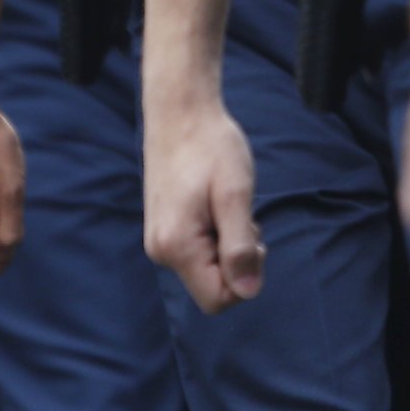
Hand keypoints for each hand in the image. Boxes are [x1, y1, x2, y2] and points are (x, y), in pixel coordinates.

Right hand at [143, 93, 263, 313]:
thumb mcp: (235, 196)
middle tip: (240, 215)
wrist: (180, 111)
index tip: (250, 235)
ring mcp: (159, 240)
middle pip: (212, 285)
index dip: (245, 278)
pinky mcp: (164, 228)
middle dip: (237, 259)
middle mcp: (161, 251)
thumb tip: (248, 292)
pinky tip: (215, 202)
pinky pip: (198, 250)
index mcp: (177, 247)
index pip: (218, 300)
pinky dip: (216, 234)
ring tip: (226, 203)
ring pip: (207, 267)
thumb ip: (240, 247)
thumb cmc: (211, 147)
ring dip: (228, 244)